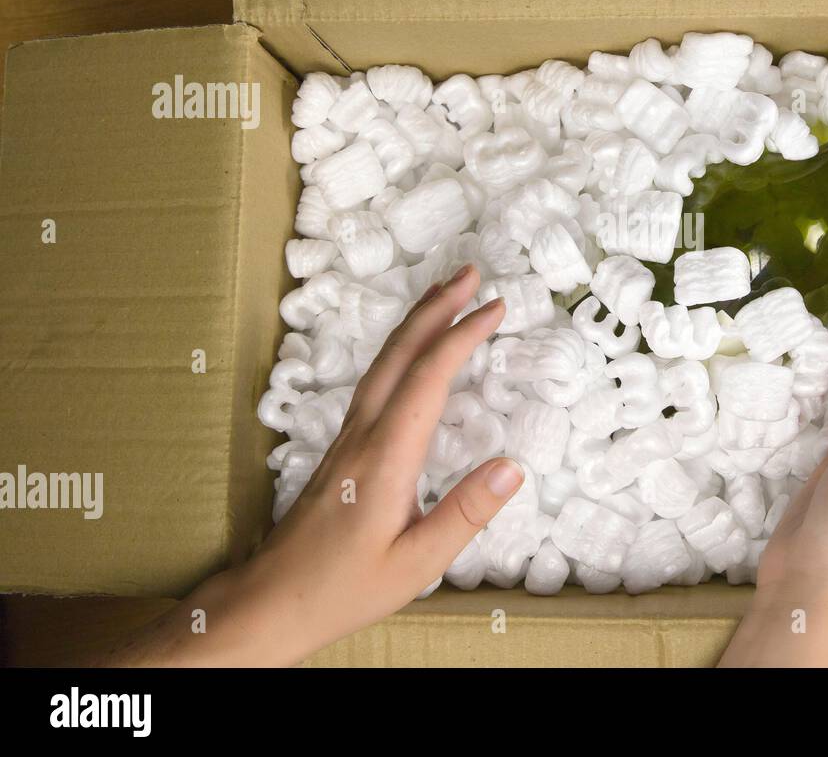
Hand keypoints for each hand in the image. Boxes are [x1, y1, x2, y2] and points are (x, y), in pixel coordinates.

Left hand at [103, 265, 520, 665]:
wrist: (270, 599)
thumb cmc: (342, 587)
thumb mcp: (416, 564)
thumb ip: (465, 514)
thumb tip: (512, 469)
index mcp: (386, 457)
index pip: (429, 377)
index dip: (463, 335)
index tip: (495, 306)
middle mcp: (363, 435)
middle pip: (399, 354)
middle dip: (436, 307)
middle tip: (470, 274)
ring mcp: (347, 439)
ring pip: (383, 363)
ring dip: (416, 324)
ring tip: (445, 297)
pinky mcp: (341, 450)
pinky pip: (375, 382)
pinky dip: (401, 353)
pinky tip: (411, 356)